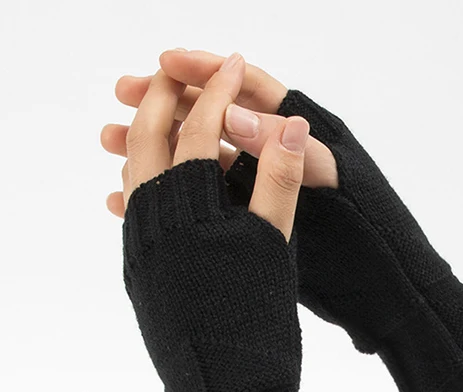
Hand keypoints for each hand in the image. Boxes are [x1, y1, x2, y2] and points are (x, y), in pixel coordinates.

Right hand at [102, 48, 337, 219]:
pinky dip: (163, 193)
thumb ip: (279, 142)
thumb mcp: (318, 171)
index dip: (206, 70)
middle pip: (209, 112)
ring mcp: (246, 179)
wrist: (354, 259)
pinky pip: (193, 194)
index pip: (243, 85)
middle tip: (123, 93)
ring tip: (109, 141)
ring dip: (154, 144)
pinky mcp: (236, 210)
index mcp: (288, 127)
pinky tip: (126, 198)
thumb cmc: (345, 212)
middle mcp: (263, 147)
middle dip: (166, 101)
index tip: (166, 62)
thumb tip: (232, 114)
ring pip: (193, 152)